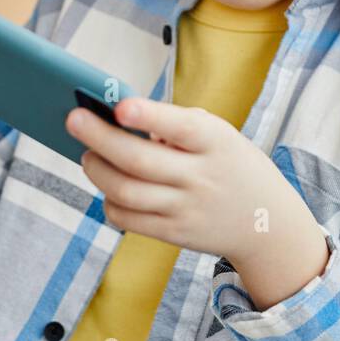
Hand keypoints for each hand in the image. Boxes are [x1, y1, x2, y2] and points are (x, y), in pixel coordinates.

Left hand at [65, 98, 317, 264]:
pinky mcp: (175, 234)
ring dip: (97, 170)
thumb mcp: (219, 136)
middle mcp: (201, 177)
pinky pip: (127, 218)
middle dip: (98, 138)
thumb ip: (175, 127)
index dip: (148, 117)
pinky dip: (109, 200)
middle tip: (73, 119)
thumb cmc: (230, 164)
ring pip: (125, 191)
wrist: (266, 221)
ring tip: (87, 155)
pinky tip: (107, 185)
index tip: (119, 106)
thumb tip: (116, 121)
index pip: (180, 127)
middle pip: (138, 161)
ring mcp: (187, 209)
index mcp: (216, 142)